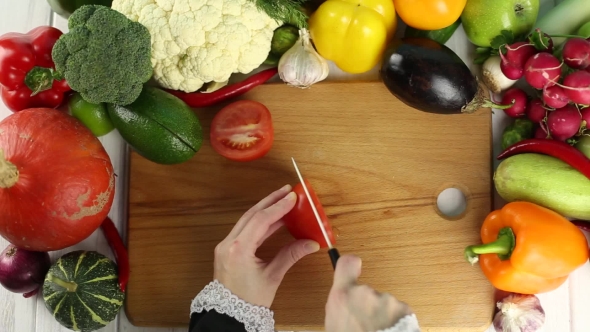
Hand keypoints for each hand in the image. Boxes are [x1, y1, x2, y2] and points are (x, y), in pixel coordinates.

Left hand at [213, 184, 319, 307]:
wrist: (228, 314)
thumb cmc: (248, 300)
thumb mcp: (272, 277)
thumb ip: (290, 256)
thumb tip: (310, 243)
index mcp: (239, 250)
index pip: (261, 220)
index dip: (278, 207)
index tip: (292, 197)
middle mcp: (229, 243)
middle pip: (251, 214)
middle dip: (271, 201)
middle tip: (287, 191)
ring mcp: (225, 245)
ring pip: (246, 220)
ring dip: (264, 209)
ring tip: (282, 200)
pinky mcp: (227, 249)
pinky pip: (244, 228)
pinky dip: (258, 221)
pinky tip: (272, 218)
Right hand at [325, 255, 412, 331]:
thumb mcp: (334, 327)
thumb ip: (341, 309)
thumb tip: (346, 305)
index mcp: (342, 297)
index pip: (347, 264)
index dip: (350, 265)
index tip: (353, 269)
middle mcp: (365, 293)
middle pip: (366, 292)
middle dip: (367, 307)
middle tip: (364, 327)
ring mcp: (387, 301)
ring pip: (384, 305)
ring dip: (383, 317)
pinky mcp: (405, 310)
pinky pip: (399, 313)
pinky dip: (396, 323)